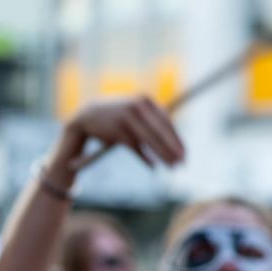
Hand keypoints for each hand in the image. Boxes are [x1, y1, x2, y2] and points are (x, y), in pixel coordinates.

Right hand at [55, 96, 184, 169]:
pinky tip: (153, 166)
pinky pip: (134, 146)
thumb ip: (152, 122)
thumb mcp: (135, 114)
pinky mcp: (116, 130)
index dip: (177, 139)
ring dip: (162, 154)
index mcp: (145, 101)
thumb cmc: (115, 118)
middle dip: (172, 149)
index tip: (185, 154)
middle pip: (161, 130)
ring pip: (149, 139)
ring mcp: (127, 118)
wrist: (86, 116)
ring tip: (171, 167)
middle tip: (182, 164)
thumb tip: (174, 140)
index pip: (167, 122)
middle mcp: (138, 106)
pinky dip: (144, 157)